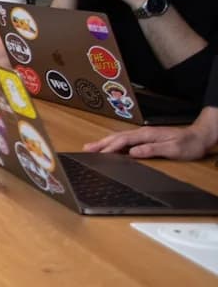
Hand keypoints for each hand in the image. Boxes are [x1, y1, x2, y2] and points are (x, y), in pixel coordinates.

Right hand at [84, 126, 211, 159]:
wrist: (200, 136)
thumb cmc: (189, 143)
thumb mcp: (173, 149)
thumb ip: (152, 150)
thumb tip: (133, 152)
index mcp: (147, 135)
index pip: (123, 140)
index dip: (109, 147)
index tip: (98, 153)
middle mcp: (143, 133)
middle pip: (118, 137)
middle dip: (101, 143)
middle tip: (86, 148)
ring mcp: (144, 135)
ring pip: (120, 138)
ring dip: (106, 142)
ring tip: (92, 147)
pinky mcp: (146, 138)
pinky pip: (126, 141)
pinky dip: (115, 143)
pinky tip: (111, 147)